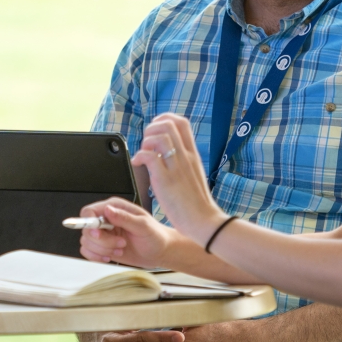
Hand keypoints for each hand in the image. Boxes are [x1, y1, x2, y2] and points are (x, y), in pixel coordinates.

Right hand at [77, 198, 174, 267]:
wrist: (160, 252)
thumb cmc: (156, 236)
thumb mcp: (143, 225)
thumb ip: (124, 218)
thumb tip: (108, 210)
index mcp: (114, 208)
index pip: (89, 212)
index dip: (88, 223)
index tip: (98, 234)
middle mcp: (106, 220)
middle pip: (86, 230)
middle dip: (102, 241)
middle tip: (121, 243)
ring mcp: (104, 234)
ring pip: (86, 242)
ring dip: (102, 250)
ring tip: (120, 248)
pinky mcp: (103, 247)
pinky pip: (87, 252)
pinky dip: (97, 257)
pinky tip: (111, 256)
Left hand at [136, 114, 223, 238]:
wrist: (203, 222)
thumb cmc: (196, 203)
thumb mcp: (193, 174)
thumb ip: (182, 161)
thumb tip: (167, 152)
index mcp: (192, 154)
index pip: (181, 122)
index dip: (164, 119)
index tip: (155, 129)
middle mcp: (185, 157)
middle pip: (168, 124)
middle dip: (152, 129)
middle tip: (147, 144)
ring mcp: (176, 167)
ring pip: (159, 137)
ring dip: (145, 142)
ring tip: (143, 155)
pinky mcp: (165, 180)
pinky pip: (149, 157)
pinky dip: (139, 156)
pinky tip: (138, 164)